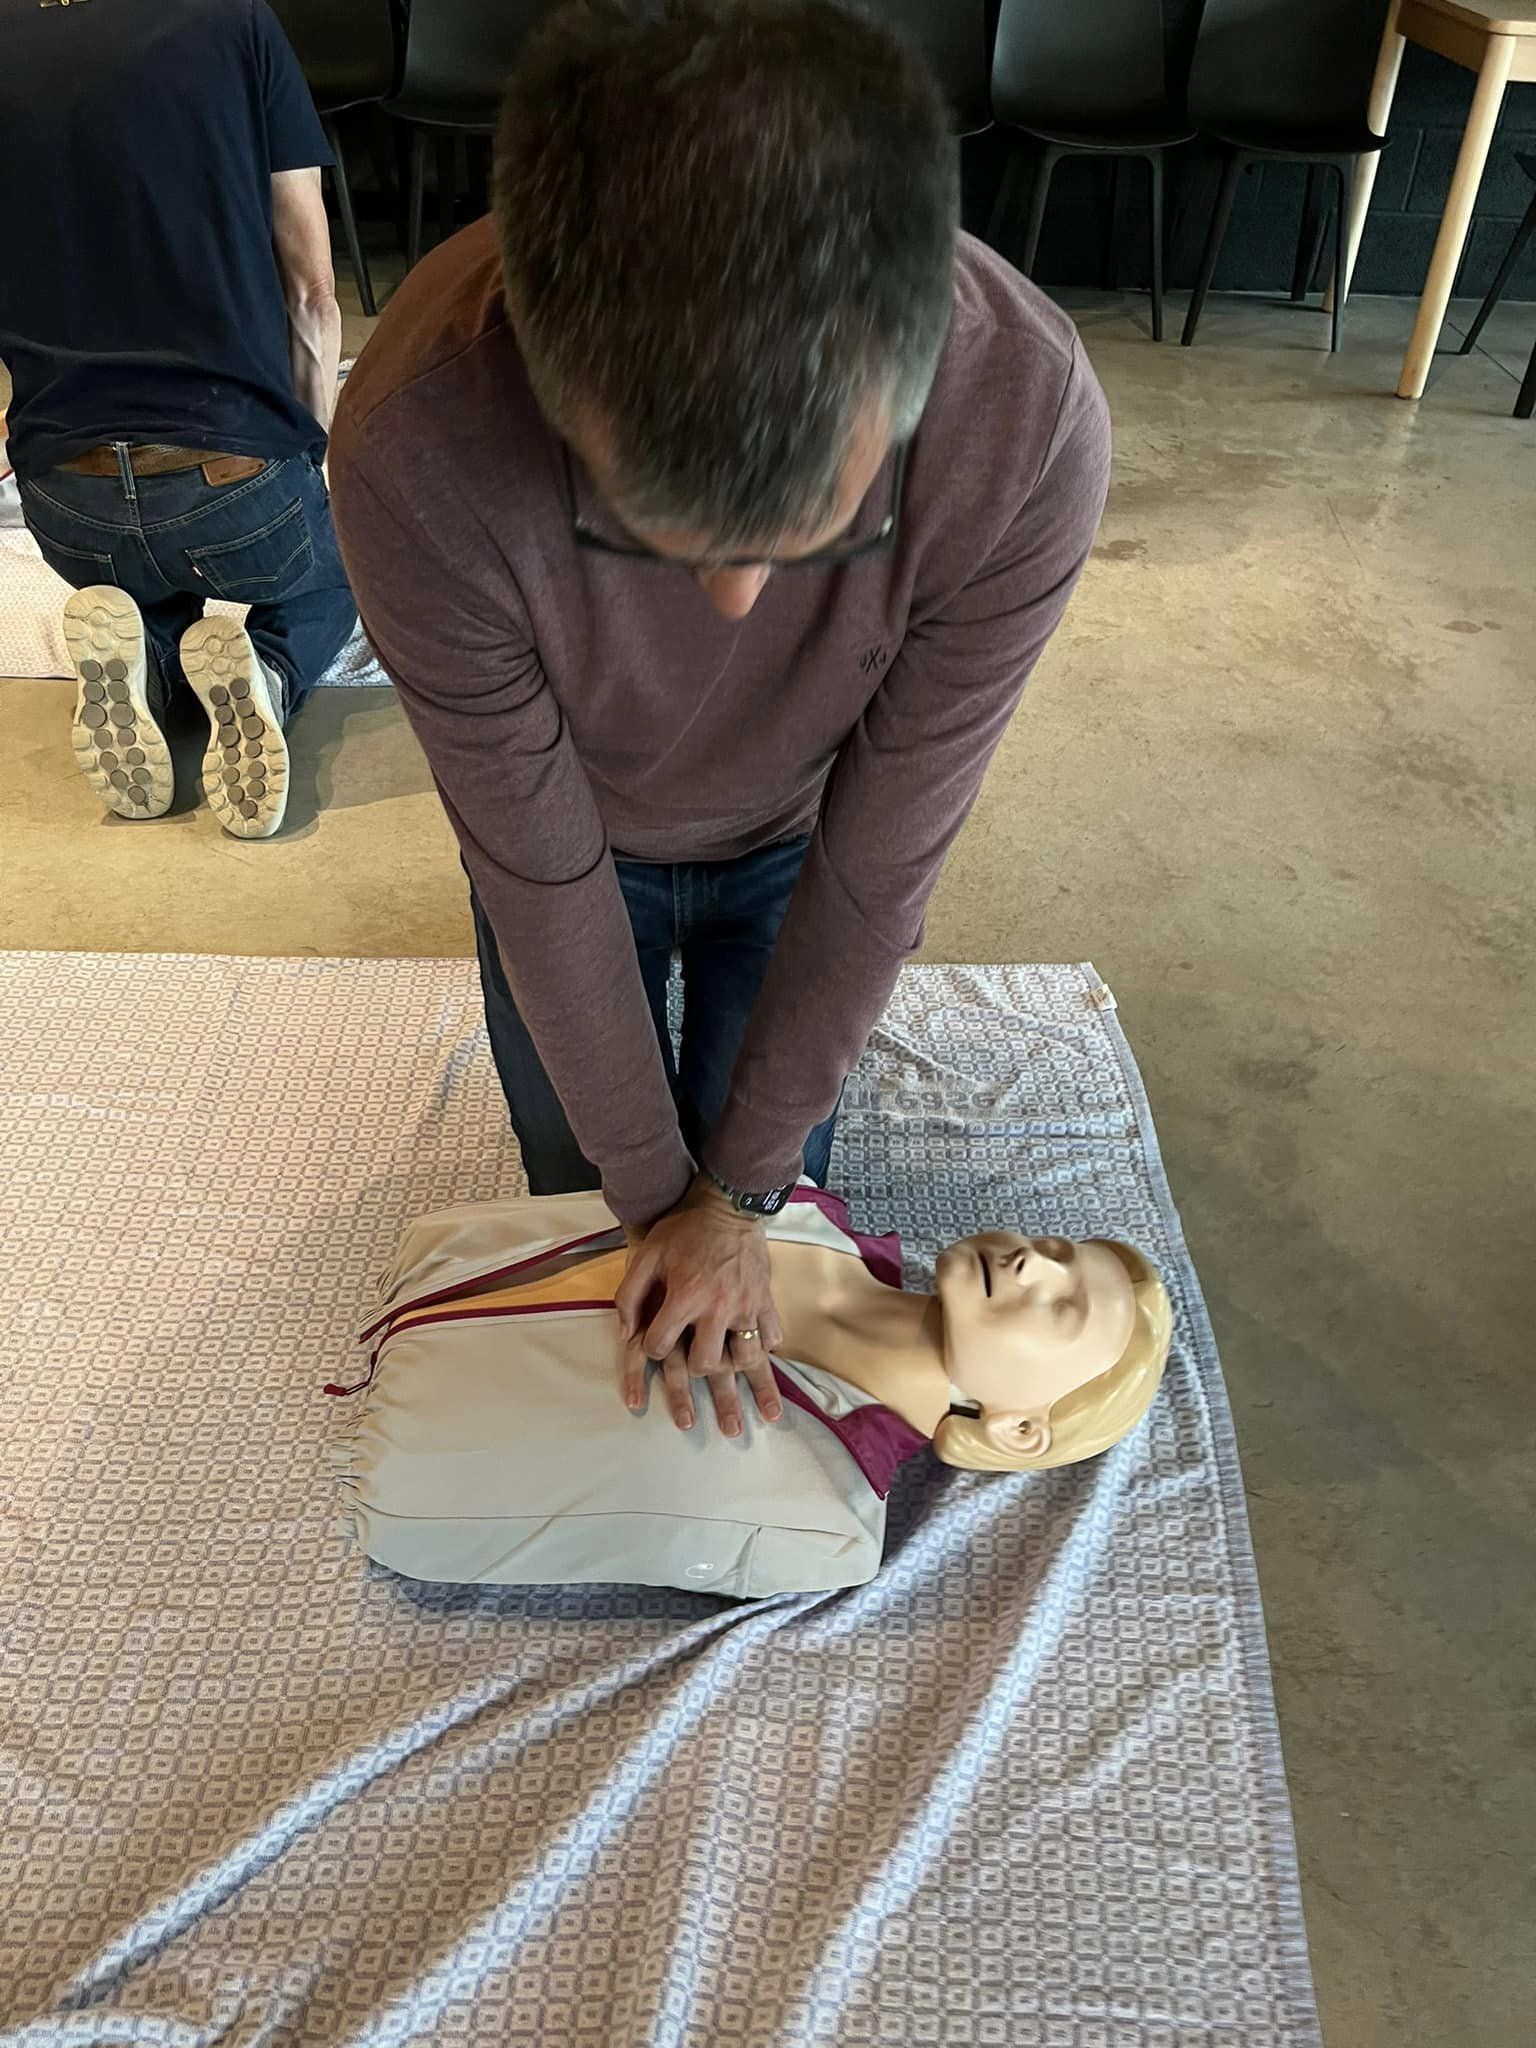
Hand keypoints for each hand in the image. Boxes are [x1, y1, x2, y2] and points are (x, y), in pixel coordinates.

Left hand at [614, 1176, 784, 1436]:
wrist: (728, 1204)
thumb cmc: (683, 1229)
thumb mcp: (646, 1254)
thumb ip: (630, 1293)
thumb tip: (626, 1330)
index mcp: (684, 1296)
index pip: (660, 1345)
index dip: (650, 1349)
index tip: (653, 1345)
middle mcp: (718, 1307)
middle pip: (706, 1363)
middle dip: (695, 1370)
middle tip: (693, 1366)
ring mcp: (747, 1306)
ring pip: (745, 1359)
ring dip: (736, 1372)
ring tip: (737, 1385)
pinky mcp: (766, 1300)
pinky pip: (772, 1336)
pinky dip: (765, 1348)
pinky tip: (760, 1354)